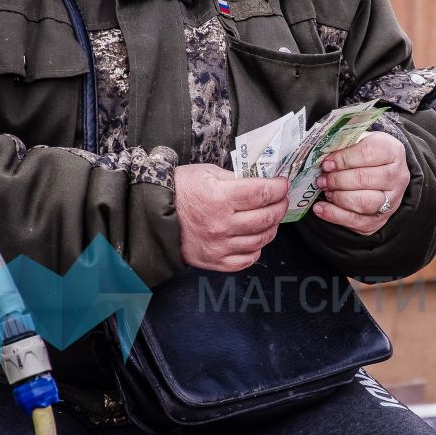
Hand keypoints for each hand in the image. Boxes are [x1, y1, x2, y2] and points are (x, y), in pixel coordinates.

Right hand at [174, 164, 288, 271]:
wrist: (153, 215)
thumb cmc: (179, 191)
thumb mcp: (207, 173)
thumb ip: (235, 179)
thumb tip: (260, 183)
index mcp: (220, 198)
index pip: (262, 193)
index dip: (279, 188)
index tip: (282, 184)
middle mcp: (222, 224)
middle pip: (266, 217)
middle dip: (280, 206)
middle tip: (282, 199)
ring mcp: (219, 246)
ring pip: (261, 239)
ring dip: (272, 227)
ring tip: (271, 218)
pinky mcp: (215, 261)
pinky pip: (246, 259)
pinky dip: (257, 249)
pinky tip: (256, 238)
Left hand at [312, 132, 409, 235]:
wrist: (381, 172)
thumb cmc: (364, 155)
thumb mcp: (357, 142)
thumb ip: (342, 147)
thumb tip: (322, 157)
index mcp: (393, 152)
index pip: (367, 154)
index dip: (343, 159)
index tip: (326, 163)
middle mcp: (397, 177)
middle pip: (365, 179)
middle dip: (338, 180)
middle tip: (322, 179)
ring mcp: (392, 201)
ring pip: (363, 202)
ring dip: (338, 197)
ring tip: (325, 191)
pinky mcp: (380, 220)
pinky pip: (357, 221)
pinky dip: (335, 215)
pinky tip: (320, 208)